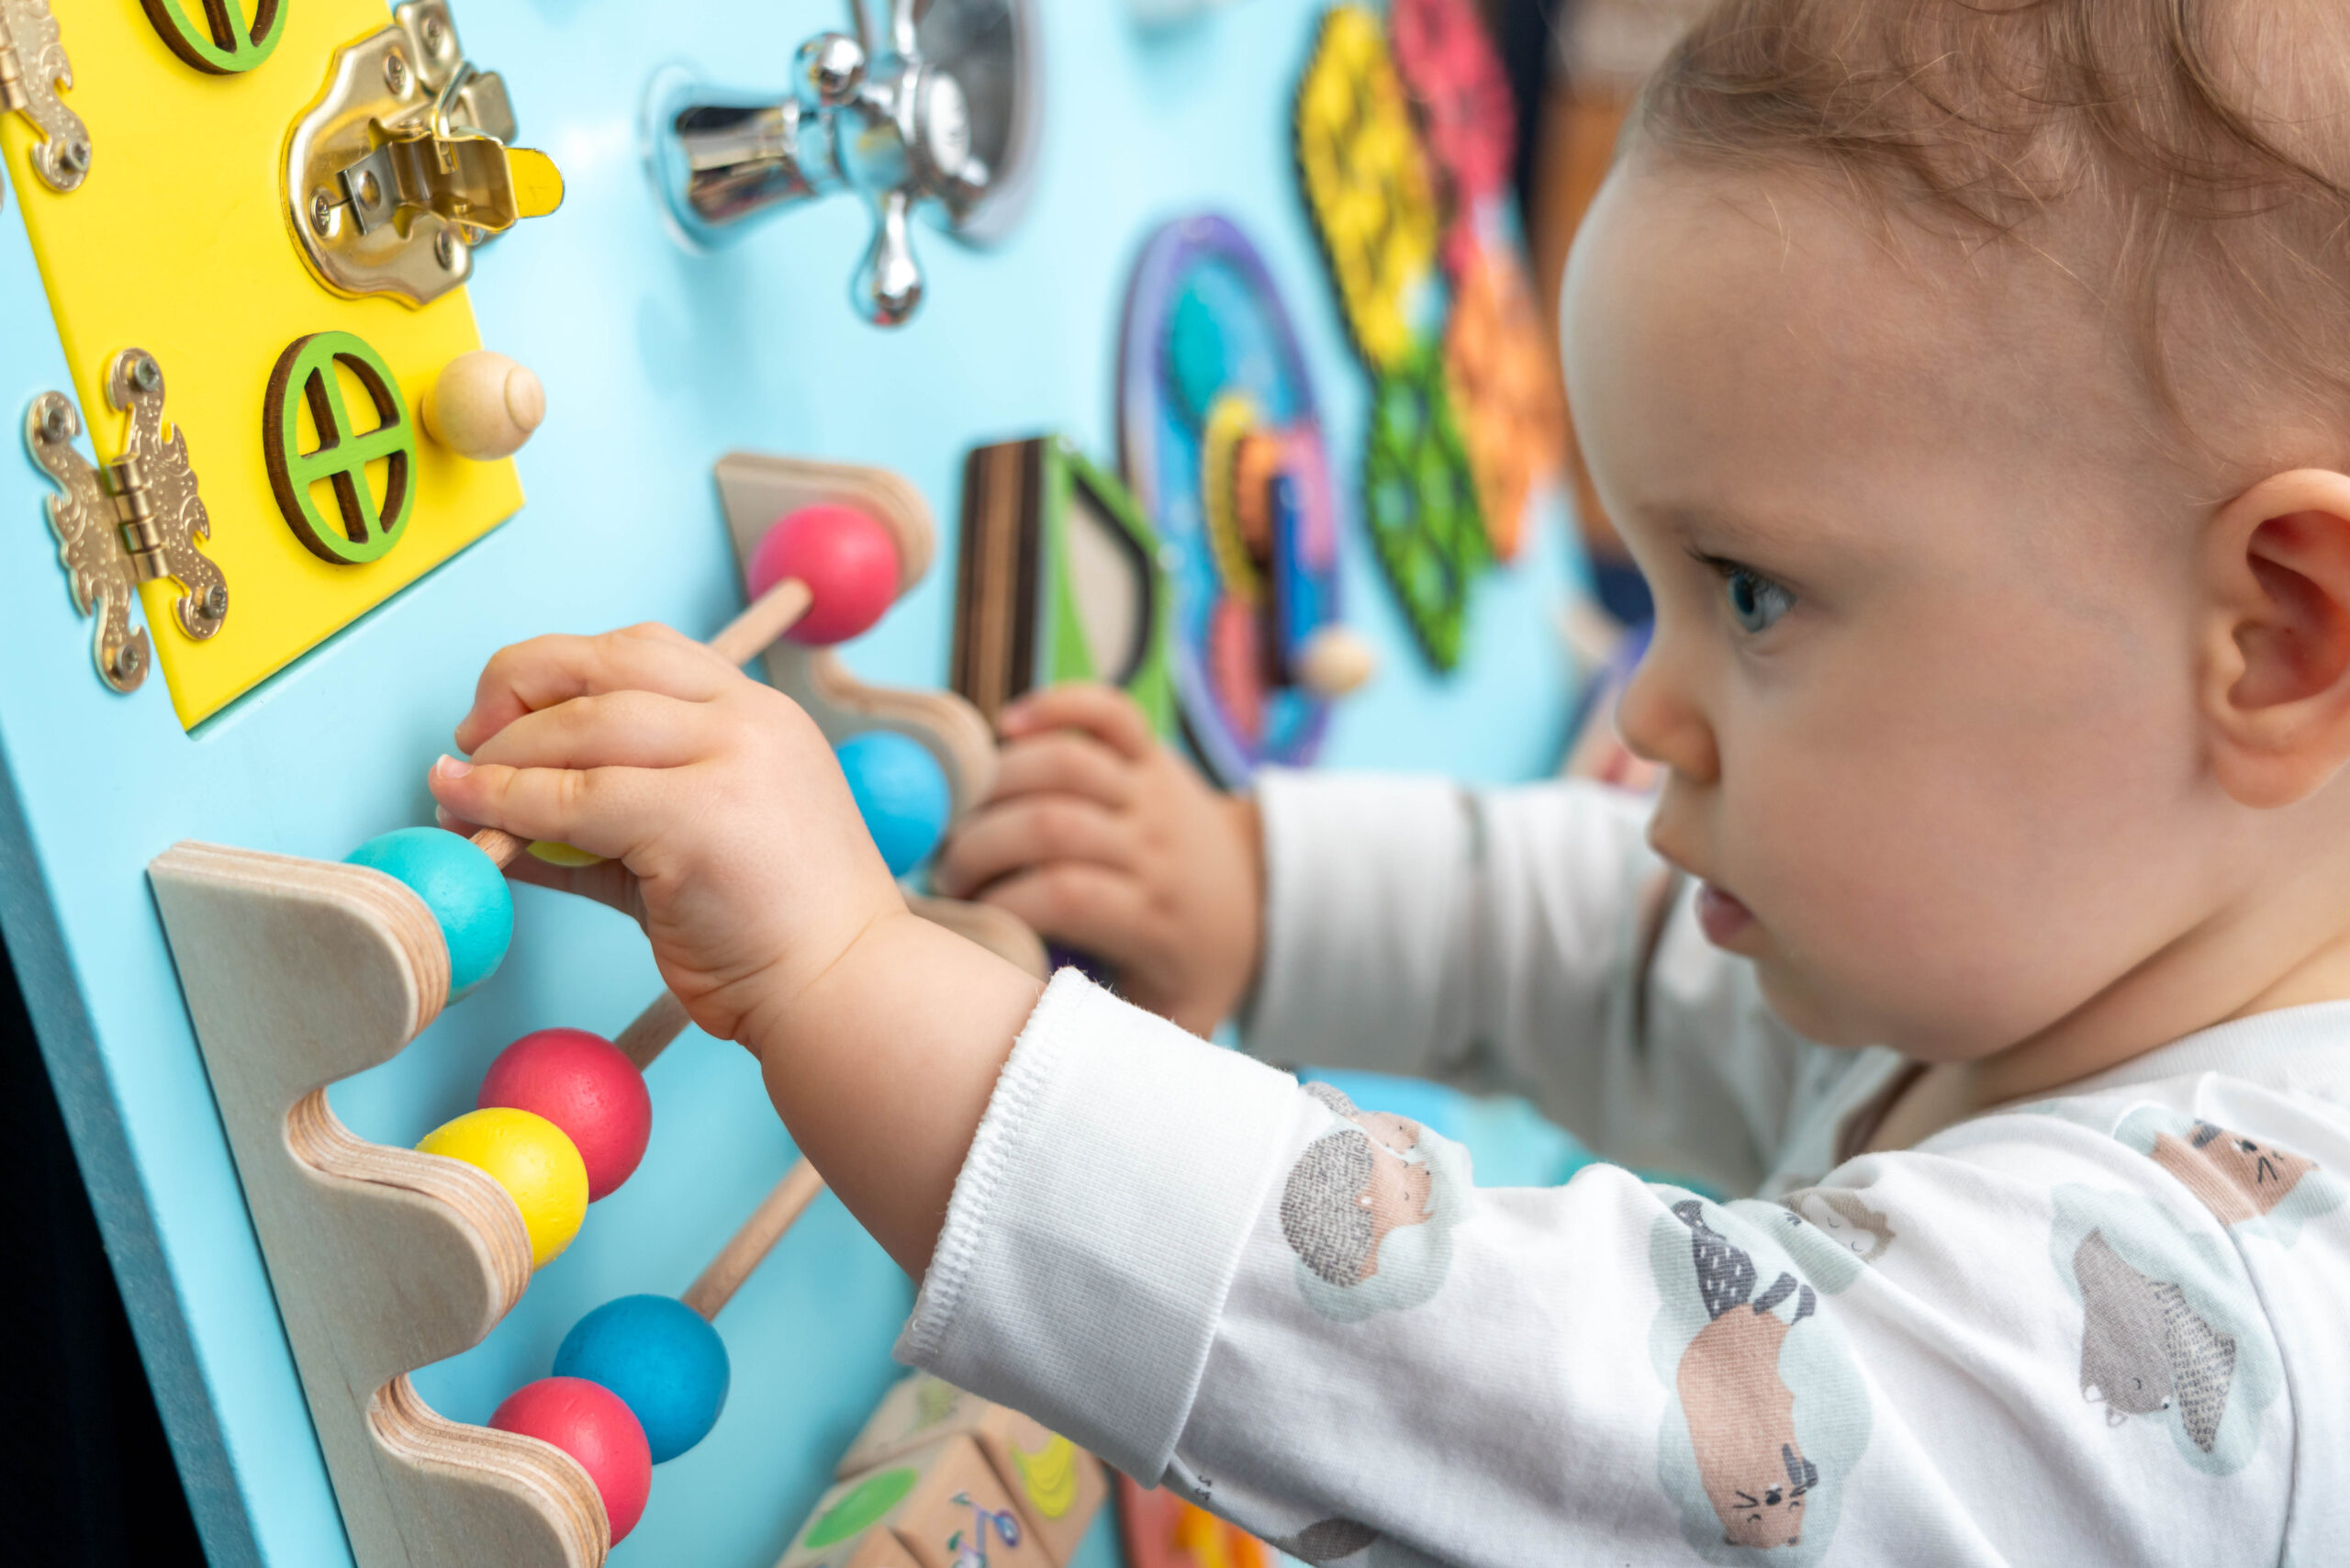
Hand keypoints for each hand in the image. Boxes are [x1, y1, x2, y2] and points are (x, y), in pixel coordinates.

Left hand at [426, 623, 905, 1045]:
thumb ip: (600, 823)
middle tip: (470, 743)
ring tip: (460, 791)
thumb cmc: (775, 935)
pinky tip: (473, 822)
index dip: (556, 673)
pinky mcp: (699, 815)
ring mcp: (730, 758)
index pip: (640, 652)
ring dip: (502, 754)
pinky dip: (506, 805)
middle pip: (603, 662)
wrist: (843, 992)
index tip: (507, 716)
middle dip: (515, 688)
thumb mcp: (685, 850)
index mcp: (759, 713)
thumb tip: (490, 814)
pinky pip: (573, 797)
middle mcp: (748, 718)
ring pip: (581, 722)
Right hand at [933, 684, 1263, 1035]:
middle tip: (945, 871)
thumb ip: (1110, 1043)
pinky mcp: (1152, 754)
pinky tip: (1007, 726)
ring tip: (962, 815)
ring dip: (1001, 781)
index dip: (1003, 902)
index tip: (964, 920)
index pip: (1068, 895)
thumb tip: (1036, 1060)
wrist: (1260, 901)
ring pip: (1070, 762)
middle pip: (1056, 824)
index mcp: (1156, 916)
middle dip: (983, 845)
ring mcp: (1155, 791)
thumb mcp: (1167, 1024)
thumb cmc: (1190, 971)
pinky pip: (1105, 712)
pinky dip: (1055, 705)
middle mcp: (1156, 846)